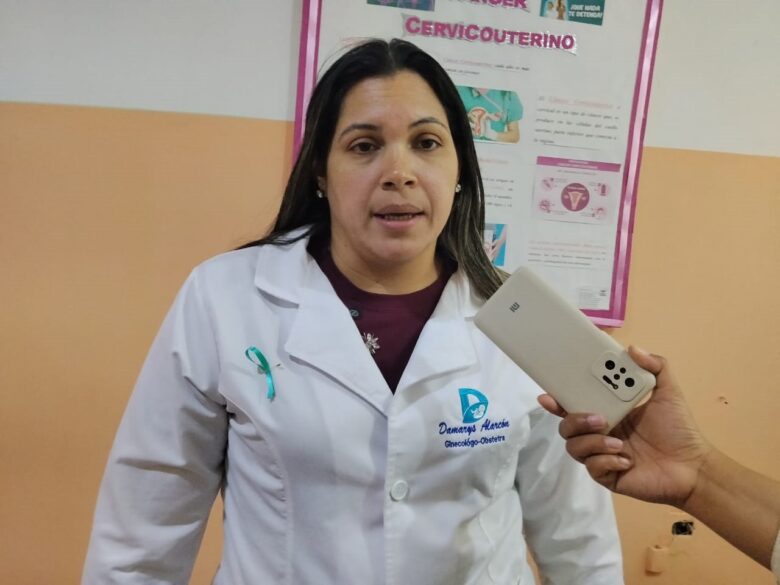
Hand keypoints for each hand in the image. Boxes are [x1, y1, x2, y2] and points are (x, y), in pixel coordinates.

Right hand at [537, 347, 711, 507]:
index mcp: (608, 412)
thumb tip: (632, 348)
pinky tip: (626, 460)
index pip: (574, 405)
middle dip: (575, 420)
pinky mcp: (608, 476)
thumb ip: (656, 366)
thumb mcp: (668, 392)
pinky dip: (606, 461)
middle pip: (566, 427)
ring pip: (574, 447)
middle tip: (599, 419)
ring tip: (618, 442)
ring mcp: (601, 455)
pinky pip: (592, 467)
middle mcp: (600, 433)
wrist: (693, 466)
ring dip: (593, 442)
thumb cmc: (679, 429)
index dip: (558, 401)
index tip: (549, 396)